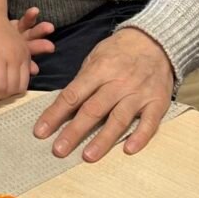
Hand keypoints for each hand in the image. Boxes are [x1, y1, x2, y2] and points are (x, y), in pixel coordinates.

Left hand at [33, 28, 173, 161]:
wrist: (156, 40)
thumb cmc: (120, 50)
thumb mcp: (97, 56)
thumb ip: (84, 79)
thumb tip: (66, 104)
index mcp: (100, 69)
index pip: (73, 95)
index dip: (55, 114)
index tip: (41, 132)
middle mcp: (118, 83)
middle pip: (93, 110)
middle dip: (74, 131)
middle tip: (58, 150)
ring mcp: (139, 93)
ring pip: (119, 119)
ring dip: (103, 139)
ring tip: (88, 156)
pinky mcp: (157, 102)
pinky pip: (149, 122)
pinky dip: (140, 136)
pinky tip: (128, 149)